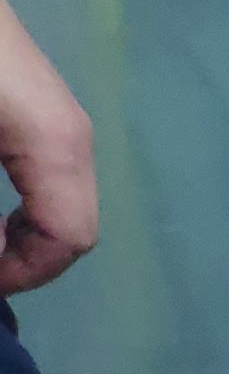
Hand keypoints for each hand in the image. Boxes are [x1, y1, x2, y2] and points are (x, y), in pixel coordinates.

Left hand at [0, 0, 98, 297]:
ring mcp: (53, 113)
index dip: (20, 275)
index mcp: (58, 145)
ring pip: (54, 196)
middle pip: (67, 223)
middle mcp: (71, 135)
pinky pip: (37, 166)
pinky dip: (14, 196)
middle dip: (19, 256)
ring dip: (16, 228)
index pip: (69, 238)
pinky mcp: (26, 98)